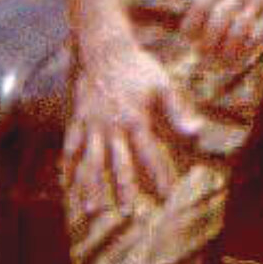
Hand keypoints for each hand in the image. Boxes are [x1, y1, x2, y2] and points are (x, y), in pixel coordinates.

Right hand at [62, 35, 201, 215]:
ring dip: (92, 186)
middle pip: (117, 164)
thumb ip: (177, 112)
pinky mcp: (78, 120)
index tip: (165, 195)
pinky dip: (67, 167)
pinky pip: (70, 147)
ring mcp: (92, 125)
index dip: (158, 175)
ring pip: (90, 161)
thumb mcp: (163, 86)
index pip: (149, 155)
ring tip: (92, 208)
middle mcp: (112, 127)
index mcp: (136, 121)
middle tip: (126, 213)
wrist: (105, 50)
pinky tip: (66, 184)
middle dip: (123, 189)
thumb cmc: (138, 68)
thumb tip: (197, 132)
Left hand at [179, 0, 262, 68]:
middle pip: (218, 20)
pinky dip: (247, 49)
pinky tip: (240, 58)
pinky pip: (260, 33)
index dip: (192, 24)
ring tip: (220, 63)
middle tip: (203, 55)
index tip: (188, 38)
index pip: (201, 3)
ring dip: (226, 51)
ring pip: (238, 30)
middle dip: (207, 42)